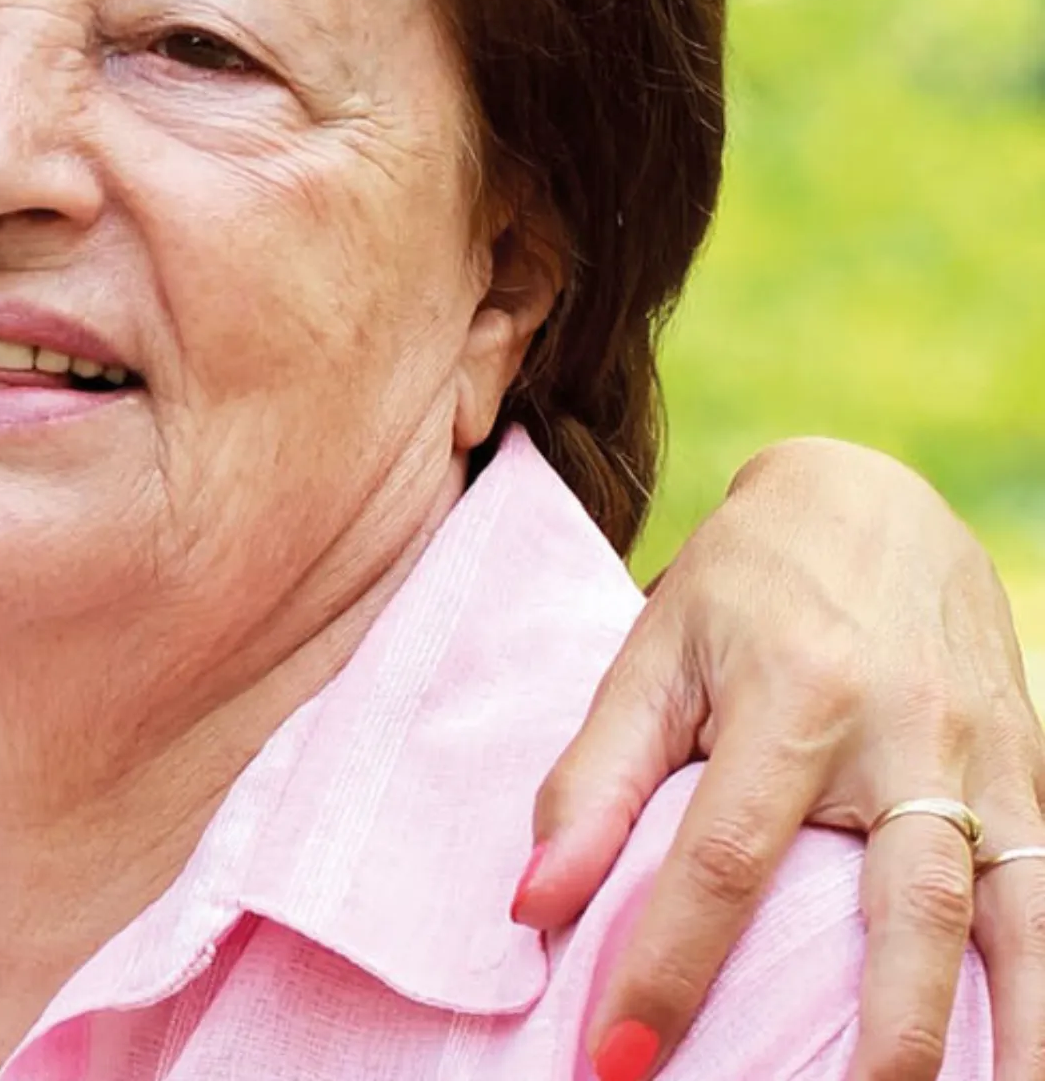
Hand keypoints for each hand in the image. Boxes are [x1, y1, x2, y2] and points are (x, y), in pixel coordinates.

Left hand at [518, 437, 1044, 1080]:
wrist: (874, 500)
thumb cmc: (743, 588)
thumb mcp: (652, 655)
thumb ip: (593, 780)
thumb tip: (531, 905)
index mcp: (794, 701)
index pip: (725, 862)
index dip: (669, 968)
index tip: (615, 1060)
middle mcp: (908, 739)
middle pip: (904, 915)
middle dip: (874, 1039)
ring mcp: (992, 763)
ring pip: (1014, 920)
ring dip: (999, 1036)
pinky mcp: (1037, 777)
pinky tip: (1024, 1059)